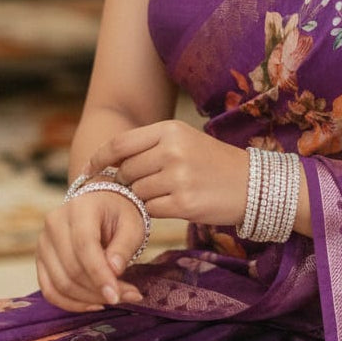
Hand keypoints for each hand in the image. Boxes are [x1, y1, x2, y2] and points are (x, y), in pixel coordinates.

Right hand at [37, 188, 144, 311]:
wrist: (100, 206)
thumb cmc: (119, 215)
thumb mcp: (132, 225)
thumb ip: (124, 247)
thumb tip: (114, 271)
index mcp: (79, 208)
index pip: (84, 246)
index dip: (100, 275)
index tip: (116, 295)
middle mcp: (55, 223)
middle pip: (71, 269)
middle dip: (98, 290)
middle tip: (125, 297)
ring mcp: (43, 242)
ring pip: (60, 284)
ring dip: (87, 299)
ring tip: (113, 299)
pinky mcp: (40, 260)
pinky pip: (50, 290)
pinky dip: (71, 303)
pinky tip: (93, 304)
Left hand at [84, 120, 248, 226]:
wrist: (252, 184)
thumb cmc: (212, 162)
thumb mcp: (184, 141)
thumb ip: (150, 146)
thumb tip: (110, 162)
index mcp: (170, 130)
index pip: (121, 144)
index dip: (100, 158)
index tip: (90, 170)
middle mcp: (172, 150)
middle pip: (127, 171)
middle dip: (127, 182)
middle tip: (141, 186)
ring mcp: (178, 177)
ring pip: (137, 192)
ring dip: (142, 198)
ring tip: (164, 194)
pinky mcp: (183, 204)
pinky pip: (150, 210)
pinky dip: (154, 211)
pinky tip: (172, 205)